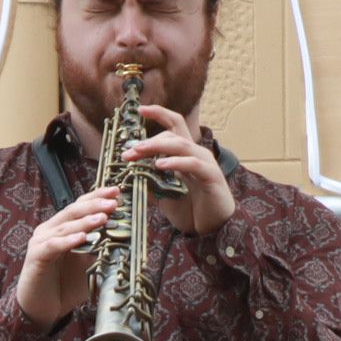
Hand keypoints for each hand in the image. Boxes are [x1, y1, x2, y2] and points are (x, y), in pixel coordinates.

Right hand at [16, 189, 112, 330]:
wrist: (44, 310)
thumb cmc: (66, 286)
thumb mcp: (91, 265)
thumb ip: (104, 251)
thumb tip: (129, 240)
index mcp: (63, 227)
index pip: (81, 205)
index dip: (97, 196)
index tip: (117, 192)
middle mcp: (50, 229)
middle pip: (73, 210)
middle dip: (95, 205)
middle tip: (114, 203)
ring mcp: (41, 241)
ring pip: (65, 226)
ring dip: (85, 222)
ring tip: (103, 218)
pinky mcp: (35, 256)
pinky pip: (53, 245)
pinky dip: (68, 241)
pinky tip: (82, 238)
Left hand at [127, 104, 234, 238]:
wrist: (212, 230)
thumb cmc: (190, 210)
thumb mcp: (163, 193)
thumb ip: (150, 180)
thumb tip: (129, 172)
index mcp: (185, 154)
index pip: (174, 125)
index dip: (159, 113)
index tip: (140, 109)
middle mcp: (196, 154)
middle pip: (171, 135)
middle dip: (147, 141)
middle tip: (128, 151)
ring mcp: (205, 163)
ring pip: (181, 145)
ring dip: (156, 146)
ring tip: (138, 151)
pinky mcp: (211, 176)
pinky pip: (192, 163)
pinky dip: (175, 162)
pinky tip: (159, 165)